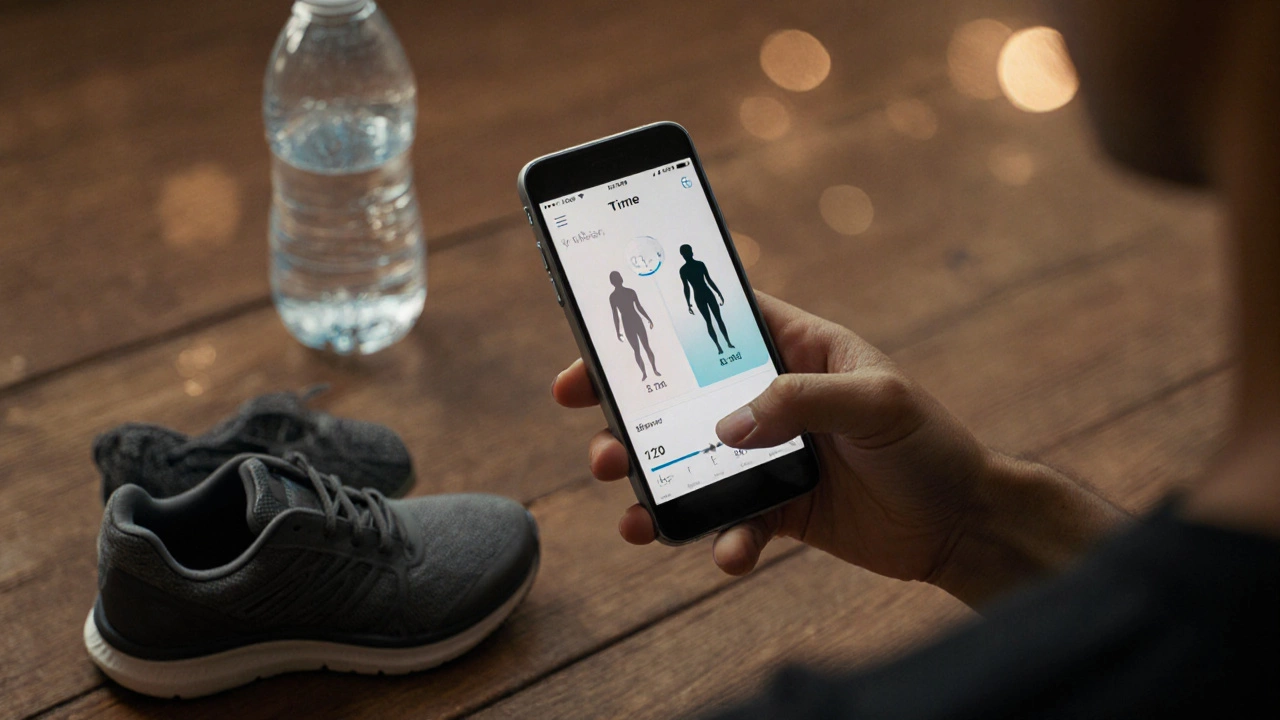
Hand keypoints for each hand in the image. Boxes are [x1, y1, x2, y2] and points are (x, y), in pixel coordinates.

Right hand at [553, 292, 1123, 603]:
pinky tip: (728, 554)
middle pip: (682, 397)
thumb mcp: (879, 402)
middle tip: (597, 437)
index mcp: (797, 349)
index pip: (714, 321)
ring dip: (656, 486)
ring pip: (692, 463)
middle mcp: (774, 398)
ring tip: (634, 510)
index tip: (599, 339)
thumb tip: (725, 425)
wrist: (962, 526)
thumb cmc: (931, 446)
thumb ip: (802, 401)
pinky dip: (719, 539)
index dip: (655, 324)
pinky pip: (730, 521)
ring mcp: (771, 455)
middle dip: (630, 416)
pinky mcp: (778, 508)